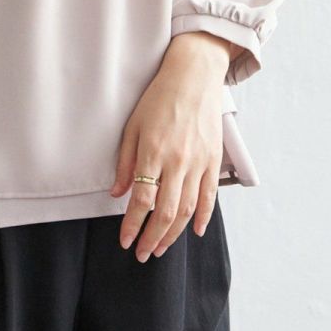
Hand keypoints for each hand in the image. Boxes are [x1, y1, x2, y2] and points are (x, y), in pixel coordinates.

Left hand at [110, 33, 233, 260]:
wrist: (193, 77)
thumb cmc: (158, 98)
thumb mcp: (132, 126)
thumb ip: (125, 163)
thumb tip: (118, 194)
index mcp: (153, 152)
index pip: (142, 200)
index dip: (133, 225)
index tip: (125, 241)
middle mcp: (177, 161)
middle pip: (165, 212)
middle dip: (152, 238)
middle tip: (142, 254)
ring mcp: (198, 162)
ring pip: (188, 209)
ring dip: (174, 234)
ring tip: (161, 247)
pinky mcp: (213, 160)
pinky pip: (209, 196)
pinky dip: (203, 217)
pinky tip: (195, 232)